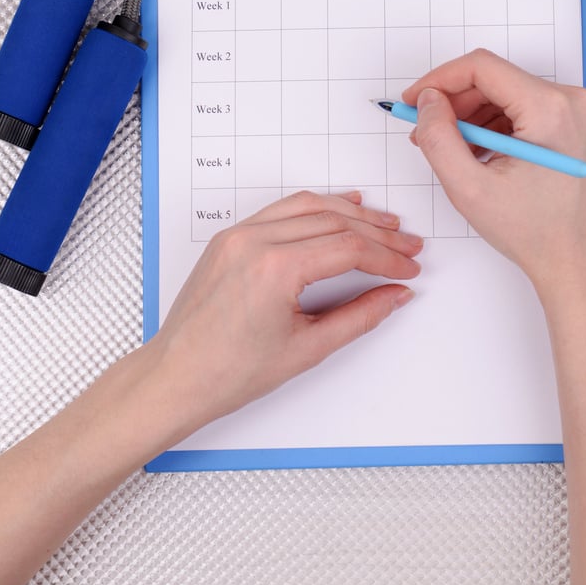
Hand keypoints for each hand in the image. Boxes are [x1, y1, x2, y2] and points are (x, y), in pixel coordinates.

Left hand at [142, 190, 421, 442]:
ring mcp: (238, 234)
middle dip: (377, 232)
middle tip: (408, 244)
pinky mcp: (229, 237)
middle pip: (333, 221)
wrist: (176, 377)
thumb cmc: (230, 372)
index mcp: (274, 268)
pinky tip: (338, 209)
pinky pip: (281, 211)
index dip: (387, 256)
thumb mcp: (307, 349)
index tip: (409, 266)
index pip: (348, 248)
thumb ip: (359, 317)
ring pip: (308, 206)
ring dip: (350, 212)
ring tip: (384, 222)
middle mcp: (255, 240)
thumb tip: (395, 295)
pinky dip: (314, 208)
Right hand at [402, 50, 585, 303]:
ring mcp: (579, 111)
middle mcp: (572, 101)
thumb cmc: (535, 233)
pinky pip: (525, 107)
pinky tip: (479, 152)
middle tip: (425, 130)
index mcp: (551, 110)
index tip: (415, 100)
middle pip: (495, 79)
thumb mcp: (469, 188)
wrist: (577, 262)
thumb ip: (439, 137)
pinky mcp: (576, 123)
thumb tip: (428, 101)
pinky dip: (496, 124)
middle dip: (455, 102)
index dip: (439, 80)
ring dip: (473, 115)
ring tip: (452, 149)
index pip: (482, 68)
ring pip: (508, 93)